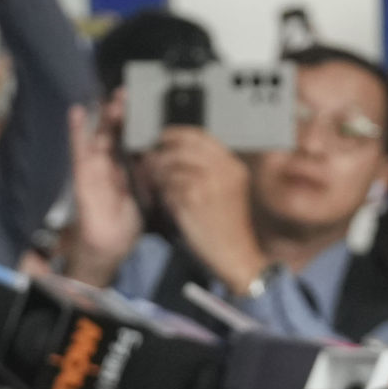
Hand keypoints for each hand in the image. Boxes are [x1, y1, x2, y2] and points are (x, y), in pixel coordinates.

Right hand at [62, 102, 144, 270]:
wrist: (109, 247)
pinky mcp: (83, 174)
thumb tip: (160, 154)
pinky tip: (78, 112)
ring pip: (101, 135)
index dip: (138, 121)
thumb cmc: (125, 224)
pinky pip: (79, 149)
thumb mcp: (147, 194)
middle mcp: (112, 164)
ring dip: (106, 116)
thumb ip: (151, 174)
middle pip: (117, 132)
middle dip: (124, 113)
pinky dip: (77, 131)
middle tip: (130, 94)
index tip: (147, 104)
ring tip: (114, 100)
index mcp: (128, 168)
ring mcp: (96, 167)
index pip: (133, 138)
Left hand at [142, 125, 263, 287]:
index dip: (177, 133)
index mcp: (233, 166)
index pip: (201, 136)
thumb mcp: (227, 190)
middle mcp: (224, 171)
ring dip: (159, 172)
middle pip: (183, 147)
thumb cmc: (228, 225)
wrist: (236, 254)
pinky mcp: (195, 200)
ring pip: (173, 166)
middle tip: (151, 158)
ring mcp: (209, 184)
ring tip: (154, 180)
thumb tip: (177, 153)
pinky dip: (163, 191)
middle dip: (163, 152)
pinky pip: (169, 187)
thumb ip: (210, 170)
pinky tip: (165, 199)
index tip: (163, 137)